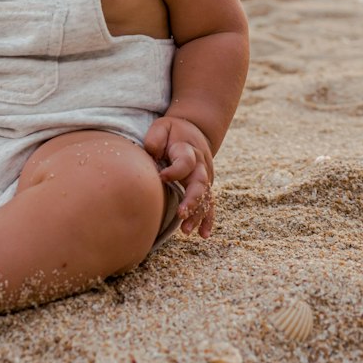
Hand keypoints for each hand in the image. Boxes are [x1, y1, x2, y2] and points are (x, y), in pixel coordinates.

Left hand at [144, 115, 215, 237]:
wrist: (194, 130)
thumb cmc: (172, 132)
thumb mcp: (162, 127)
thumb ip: (155, 139)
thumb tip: (152, 154)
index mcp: (188, 150)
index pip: (185, 162)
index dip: (175, 170)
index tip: (162, 177)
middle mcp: (200, 165)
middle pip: (200, 183)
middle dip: (192, 200)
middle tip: (181, 214)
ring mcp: (205, 177)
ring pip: (205, 197)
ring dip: (197, 214)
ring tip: (186, 230)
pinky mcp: (206, 187)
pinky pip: (209, 204)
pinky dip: (207, 219)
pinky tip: (203, 234)